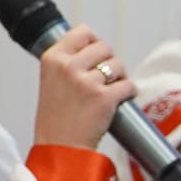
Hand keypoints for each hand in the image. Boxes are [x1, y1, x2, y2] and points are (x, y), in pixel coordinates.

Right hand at [31, 25, 135, 149]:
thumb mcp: (51, 81)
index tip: (95, 54)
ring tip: (108, 92)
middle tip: (103, 79)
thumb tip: (92, 46)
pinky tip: (119, 100)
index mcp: (52, 59)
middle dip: (108, 61)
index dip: (94, 42)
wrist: (60, 149)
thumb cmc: (56, 119)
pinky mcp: (104, 97)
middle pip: (104, 47)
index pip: (82, 31)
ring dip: (119, 78)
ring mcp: (86, 82)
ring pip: (118, 65)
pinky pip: (129, 85)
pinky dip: (129, 92)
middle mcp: (68, 67)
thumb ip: (67, 62)